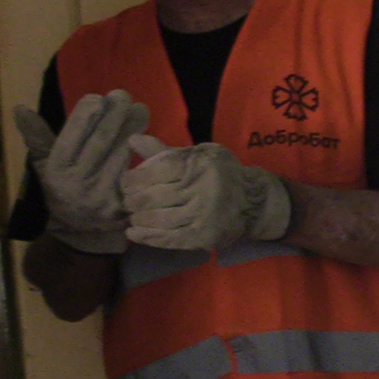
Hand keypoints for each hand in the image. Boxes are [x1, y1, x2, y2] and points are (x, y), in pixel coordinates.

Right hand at [14, 89, 148, 253]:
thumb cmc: (62, 189)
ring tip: (140, 109)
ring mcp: (104, 195)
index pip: (72, 136)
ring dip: (133, 129)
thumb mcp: (44, 165)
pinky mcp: (125, 204)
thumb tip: (20, 108)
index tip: (98, 96)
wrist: (81, 232)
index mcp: (57, 170)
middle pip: (101, 142)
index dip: (86, 115)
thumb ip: (37, 137)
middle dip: (114, 115)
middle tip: (124, 95)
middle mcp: (79, 183)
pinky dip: (145, 153)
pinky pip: (138, 173)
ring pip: (122, 155)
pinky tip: (149, 138)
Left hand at [122, 135, 291, 249]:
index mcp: (199, 164)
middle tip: (128, 201)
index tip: (126, 183)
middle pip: (153, 196)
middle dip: (133, 200)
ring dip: (139, 218)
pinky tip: (134, 233)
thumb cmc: (218, 174)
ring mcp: (203, 215)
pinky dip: (148, 237)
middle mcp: (202, 188)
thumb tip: (131, 139)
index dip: (134, 178)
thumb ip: (164, 151)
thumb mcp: (196, 155)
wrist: (252, 201)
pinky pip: (169, 238)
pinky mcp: (203, 236)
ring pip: (158, 218)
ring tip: (133, 216)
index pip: (157, 170)